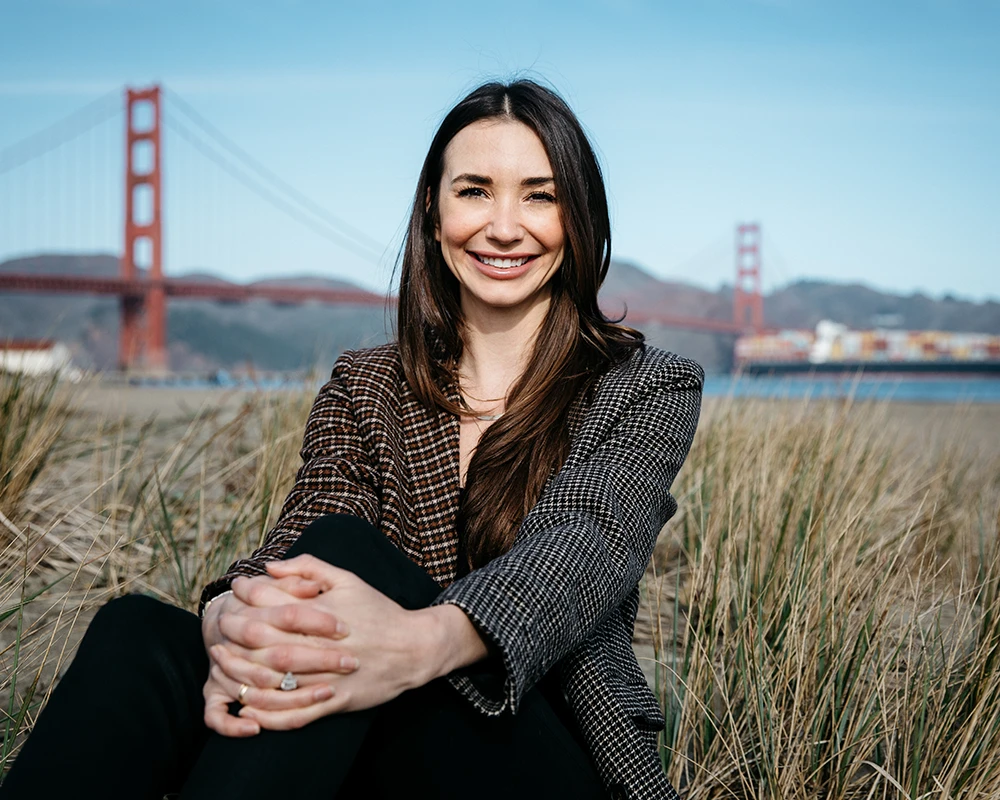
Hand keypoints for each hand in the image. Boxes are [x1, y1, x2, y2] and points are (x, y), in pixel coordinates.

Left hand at [228, 555, 433, 729]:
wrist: (414, 648)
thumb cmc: (379, 610)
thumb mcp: (348, 579)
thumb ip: (308, 568)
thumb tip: (269, 566)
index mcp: (322, 613)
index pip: (272, 601)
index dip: (246, 595)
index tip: (233, 591)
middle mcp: (320, 644)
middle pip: (264, 641)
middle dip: (234, 634)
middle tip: (218, 629)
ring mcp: (327, 676)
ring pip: (273, 680)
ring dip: (242, 675)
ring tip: (222, 667)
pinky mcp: (335, 701)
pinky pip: (295, 714)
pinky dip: (267, 714)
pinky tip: (248, 708)